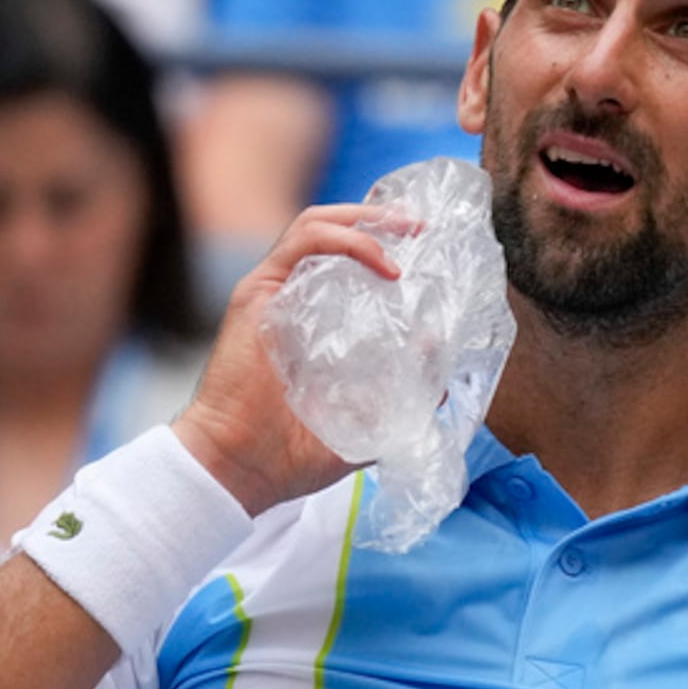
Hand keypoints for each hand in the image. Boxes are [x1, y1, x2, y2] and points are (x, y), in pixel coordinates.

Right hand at [172, 203, 413, 515]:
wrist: (243, 468)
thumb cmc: (294, 455)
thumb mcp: (367, 426)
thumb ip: (402, 404)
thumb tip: (444, 382)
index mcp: (315, 325)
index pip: (350, 266)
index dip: (387, 249)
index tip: (428, 255)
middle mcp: (292, 301)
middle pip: (336, 235)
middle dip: (382, 221)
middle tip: (422, 229)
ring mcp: (273, 292)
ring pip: (318, 225)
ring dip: (367, 220)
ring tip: (408, 231)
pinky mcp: (257, 291)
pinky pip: (304, 240)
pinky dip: (349, 239)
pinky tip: (384, 264)